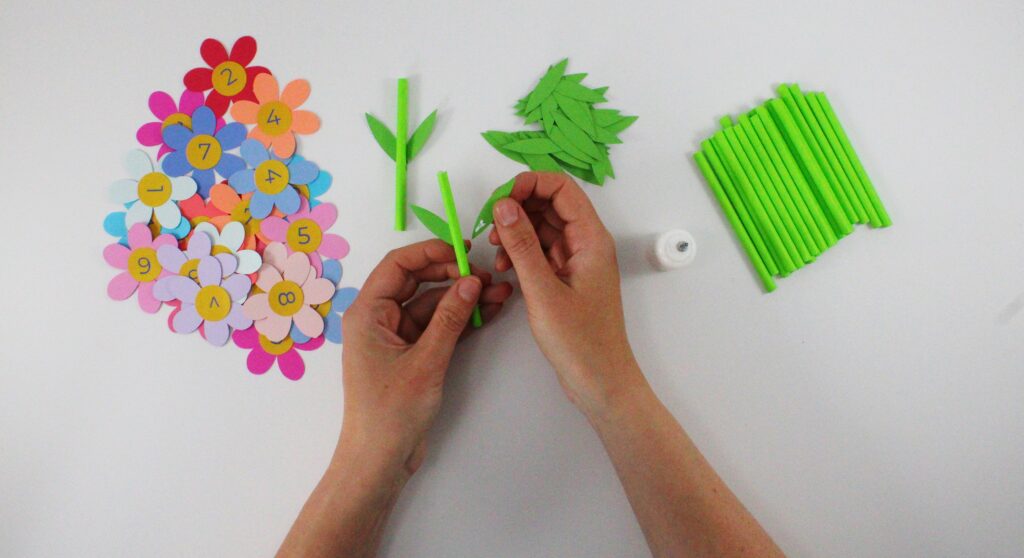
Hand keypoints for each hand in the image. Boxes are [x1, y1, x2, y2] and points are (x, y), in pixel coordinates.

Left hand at [337, 239, 512, 476]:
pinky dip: (460, 319)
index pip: (397, 265)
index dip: (430, 253)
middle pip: (417, 281)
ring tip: (498, 292)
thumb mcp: (426, 361)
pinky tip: (487, 310)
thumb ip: (449, 318)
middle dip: (452, 275)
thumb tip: (470, 281)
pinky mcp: (412, 354)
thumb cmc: (389, 413)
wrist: (380, 460)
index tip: (462, 252)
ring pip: (432, 304)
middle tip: (485, 275)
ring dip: (463, 299)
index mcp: (367, 313)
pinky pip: (437, 325)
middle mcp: (379, 319)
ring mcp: (396, 337)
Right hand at [488, 172, 643, 414]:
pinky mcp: (566, 277)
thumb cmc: (580, 342)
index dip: (529, 184)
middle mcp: (586, 243)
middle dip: (517, 207)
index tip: (499, 200)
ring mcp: (576, 260)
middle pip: (550, 203)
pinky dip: (520, 252)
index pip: (561, 188)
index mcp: (591, 238)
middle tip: (489, 226)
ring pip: (543, 227)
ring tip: (494, 252)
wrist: (600, 381)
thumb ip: (522, 245)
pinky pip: (541, 250)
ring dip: (515, 231)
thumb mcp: (543, 291)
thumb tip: (504, 205)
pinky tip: (504, 268)